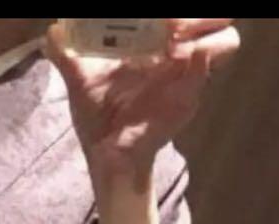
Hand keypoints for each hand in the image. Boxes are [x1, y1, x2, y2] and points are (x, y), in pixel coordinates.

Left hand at [45, 19, 239, 180]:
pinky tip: (184, 56)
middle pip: (217, 18)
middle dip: (200, 14)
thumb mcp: (81, 79)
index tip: (157, 16)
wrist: (105, 154)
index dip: (181, 11)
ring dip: (206, 31)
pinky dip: (201, 62)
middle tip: (170, 22)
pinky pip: (204, 75)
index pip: (185, 15)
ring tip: (173, 36)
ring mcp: (185, 76)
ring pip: (226, 40)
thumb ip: (67, 54)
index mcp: (155, 43)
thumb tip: (52, 32)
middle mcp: (176, 54)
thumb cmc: (99, 114)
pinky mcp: (186, 100)